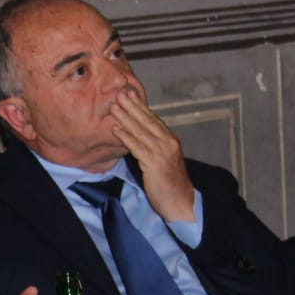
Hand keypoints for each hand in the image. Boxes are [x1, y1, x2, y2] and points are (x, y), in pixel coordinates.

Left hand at [110, 87, 194, 221]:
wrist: (180, 201)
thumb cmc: (169, 182)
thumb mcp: (163, 159)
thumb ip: (153, 145)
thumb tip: (138, 133)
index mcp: (170, 140)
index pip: (153, 119)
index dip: (140, 106)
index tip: (129, 93)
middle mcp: (168, 143)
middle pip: (147, 121)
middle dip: (132, 106)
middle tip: (119, 93)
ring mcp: (162, 153)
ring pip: (141, 132)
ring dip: (126, 118)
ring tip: (114, 107)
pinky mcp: (155, 164)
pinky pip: (137, 148)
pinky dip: (126, 137)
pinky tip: (115, 129)